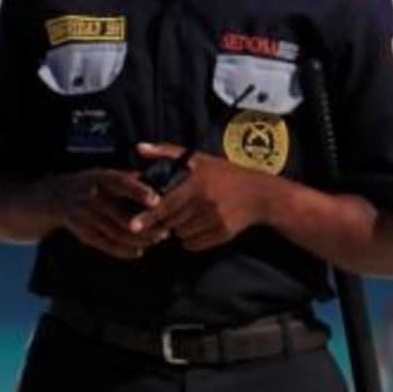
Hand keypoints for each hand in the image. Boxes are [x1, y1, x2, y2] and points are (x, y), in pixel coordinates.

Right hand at [51, 167, 166, 259]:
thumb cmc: (90, 184)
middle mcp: (92, 197)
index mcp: (100, 178)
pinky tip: (139, 250)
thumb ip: (129, 179)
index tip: (156, 200)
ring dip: (140, 240)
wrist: (55, 197)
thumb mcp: (105, 174)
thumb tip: (159, 182)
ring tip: (156, 239)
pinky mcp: (83, 234)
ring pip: (118, 234)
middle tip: (165, 229)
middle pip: (122, 217)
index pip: (122, 183)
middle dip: (147, 226)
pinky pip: (107, 246)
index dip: (140, 192)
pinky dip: (125, 251)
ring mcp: (86, 217)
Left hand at [130, 143, 277, 251]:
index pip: (166, 204)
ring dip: (178, 229)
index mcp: (196, 184)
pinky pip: (194, 244)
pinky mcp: (222, 234)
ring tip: (187, 216)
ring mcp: (214, 220)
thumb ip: (166, 152)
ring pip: (181, 234)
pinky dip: (190, 239)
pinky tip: (197, 226)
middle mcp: (205, 203)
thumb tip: (138, 147)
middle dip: (164, 221)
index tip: (133, 224)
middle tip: (167, 214)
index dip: (148, 215)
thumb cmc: (224, 174)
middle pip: (171, 222)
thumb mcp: (198, 159)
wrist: (259, 194)